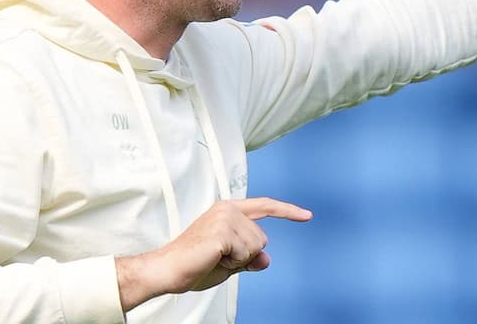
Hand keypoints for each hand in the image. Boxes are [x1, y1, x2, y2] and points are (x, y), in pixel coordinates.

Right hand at [115, 197, 311, 310]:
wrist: (169, 270)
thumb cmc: (193, 265)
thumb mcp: (229, 263)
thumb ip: (249, 258)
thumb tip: (266, 259)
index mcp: (228, 210)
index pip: (264, 206)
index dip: (287, 211)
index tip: (307, 215)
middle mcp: (227, 209)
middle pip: (261, 238)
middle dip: (245, 256)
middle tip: (218, 259)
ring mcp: (225, 217)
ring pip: (256, 246)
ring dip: (238, 260)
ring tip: (214, 258)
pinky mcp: (223, 230)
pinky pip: (245, 253)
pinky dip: (233, 263)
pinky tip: (214, 258)